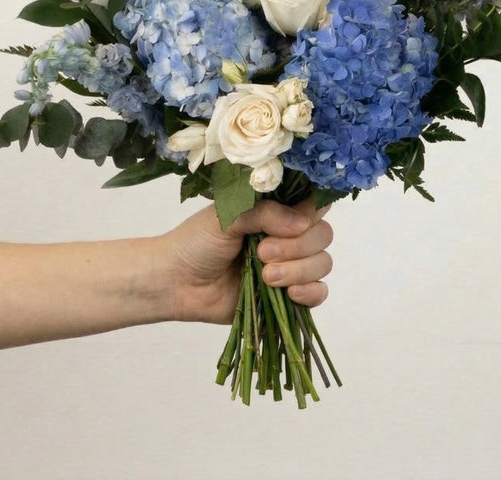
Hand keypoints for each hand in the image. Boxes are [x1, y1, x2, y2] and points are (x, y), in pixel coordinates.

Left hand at [161, 199, 332, 323]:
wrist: (177, 282)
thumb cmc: (197, 241)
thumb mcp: (228, 216)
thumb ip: (265, 214)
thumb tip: (301, 223)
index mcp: (276, 210)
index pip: (314, 204)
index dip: (310, 213)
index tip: (294, 221)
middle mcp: (288, 236)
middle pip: (323, 236)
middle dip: (297, 246)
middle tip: (262, 252)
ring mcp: (290, 266)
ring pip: (322, 264)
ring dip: (298, 270)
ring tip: (265, 275)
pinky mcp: (287, 296)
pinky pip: (318, 294)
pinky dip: (310, 293)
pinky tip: (289, 293)